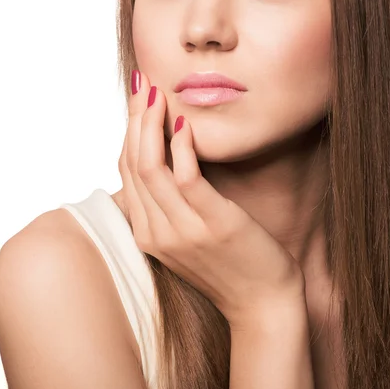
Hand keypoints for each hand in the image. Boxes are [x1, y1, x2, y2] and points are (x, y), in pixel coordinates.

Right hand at [118, 70, 305, 327]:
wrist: (263, 304)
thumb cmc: (228, 263)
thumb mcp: (187, 234)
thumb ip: (168, 203)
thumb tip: (165, 160)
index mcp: (146, 232)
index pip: (126, 171)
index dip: (128, 131)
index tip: (136, 100)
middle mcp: (156, 232)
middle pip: (134, 164)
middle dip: (135, 119)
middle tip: (142, 84)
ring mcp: (182, 231)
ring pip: (152, 167)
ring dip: (152, 125)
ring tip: (157, 94)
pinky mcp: (213, 225)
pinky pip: (186, 179)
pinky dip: (182, 147)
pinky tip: (184, 122)